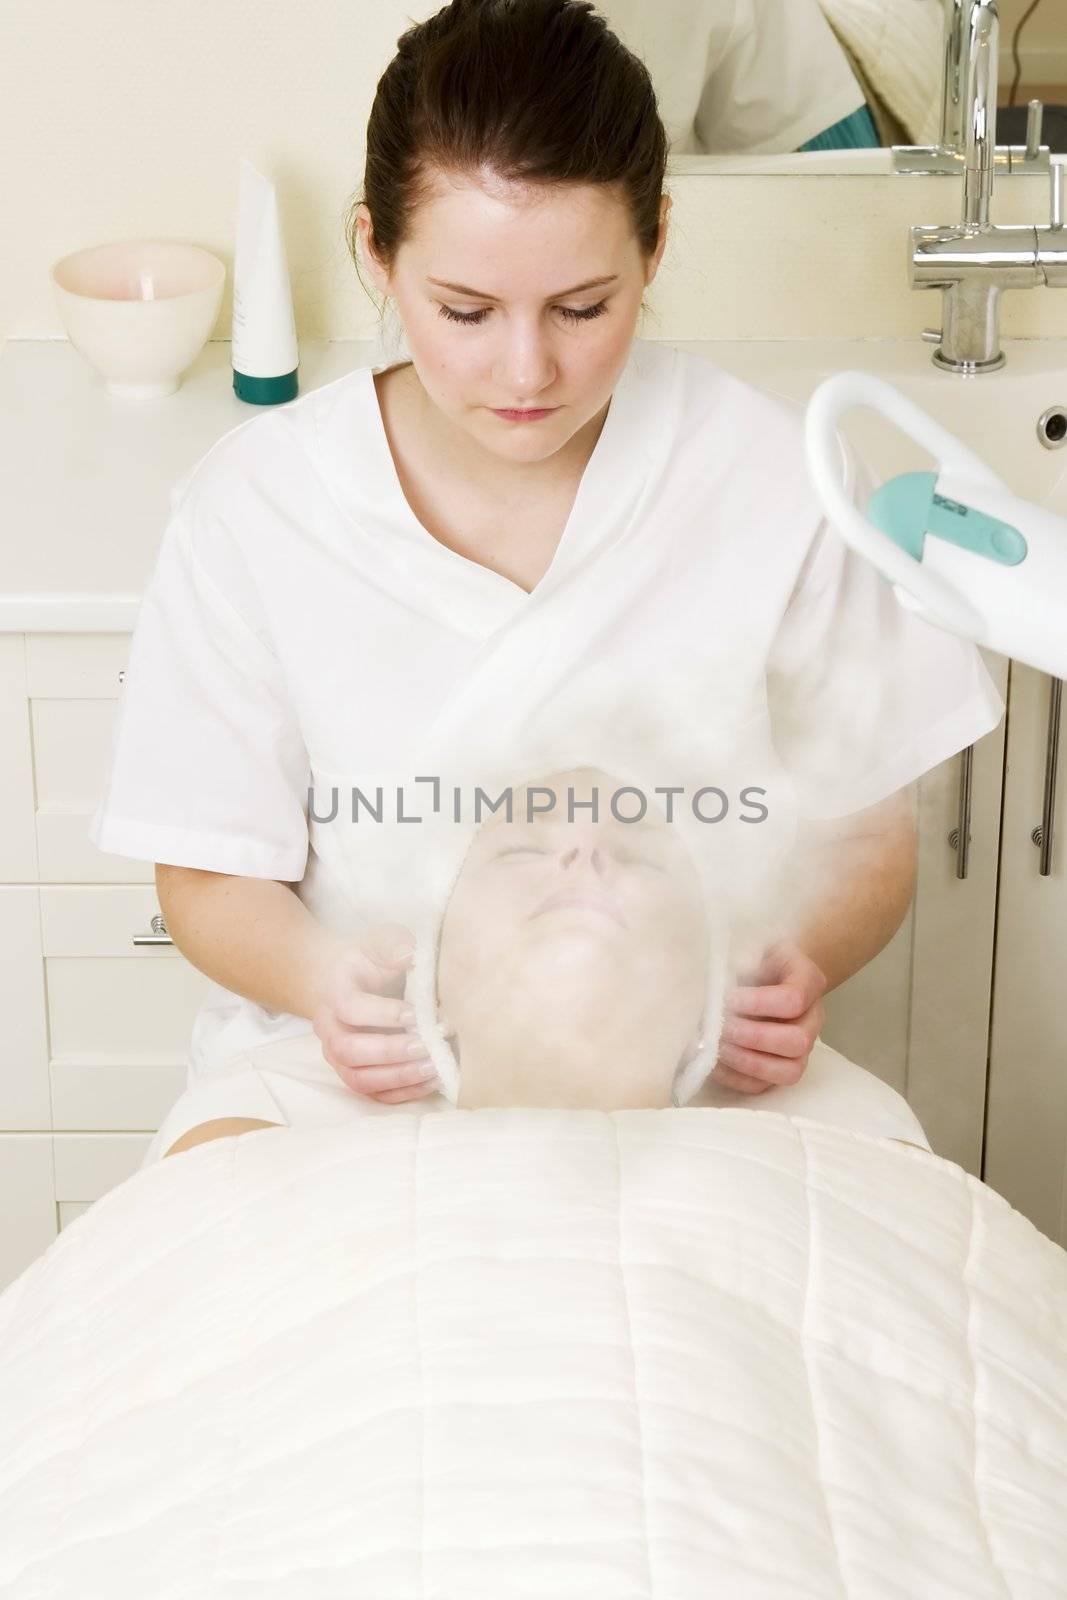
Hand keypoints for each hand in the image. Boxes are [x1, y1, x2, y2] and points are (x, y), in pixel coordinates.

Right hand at [312, 922, 440, 1103]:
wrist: (348, 980)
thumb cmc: (371, 960)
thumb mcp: (381, 940)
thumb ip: (394, 943)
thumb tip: (408, 955)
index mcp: (334, 991)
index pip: (349, 1007)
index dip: (381, 1014)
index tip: (416, 1014)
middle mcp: (329, 1028)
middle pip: (348, 1050)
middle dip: (390, 1051)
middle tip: (427, 1044)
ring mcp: (338, 1056)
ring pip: (358, 1078)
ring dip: (398, 1076)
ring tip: (434, 1066)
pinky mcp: (354, 1073)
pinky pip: (373, 1094)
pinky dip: (402, 1092)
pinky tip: (431, 1081)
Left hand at [710, 937, 826, 1094]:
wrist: (765, 971)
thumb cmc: (756, 954)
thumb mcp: (753, 942)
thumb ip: (743, 954)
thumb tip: (719, 978)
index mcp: (809, 981)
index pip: (793, 1000)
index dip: (758, 1003)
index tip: (726, 997)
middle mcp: (812, 1019)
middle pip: (798, 1041)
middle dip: (753, 1036)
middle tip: (719, 1026)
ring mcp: (801, 1049)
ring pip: (789, 1072)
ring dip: (747, 1062)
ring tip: (715, 1046)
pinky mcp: (779, 1068)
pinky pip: (765, 1086)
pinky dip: (736, 1078)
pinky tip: (712, 1061)